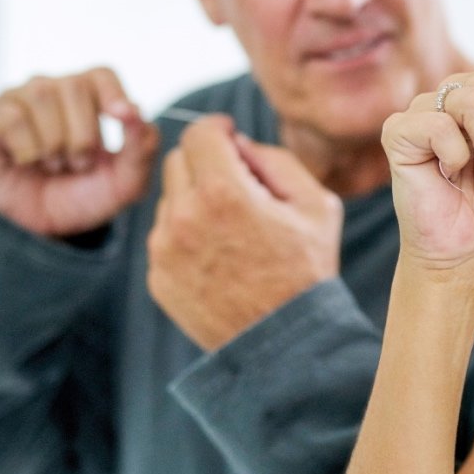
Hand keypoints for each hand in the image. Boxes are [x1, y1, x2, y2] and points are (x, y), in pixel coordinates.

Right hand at [0, 67, 159, 235]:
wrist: (38, 228)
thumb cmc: (81, 195)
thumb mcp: (123, 183)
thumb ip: (141, 148)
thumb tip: (136, 112)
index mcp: (89, 97)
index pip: (102, 75)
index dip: (113, 93)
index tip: (121, 118)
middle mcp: (54, 89)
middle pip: (75, 87)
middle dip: (83, 136)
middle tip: (77, 164)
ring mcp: (20, 100)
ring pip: (42, 97)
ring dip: (54, 143)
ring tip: (52, 165)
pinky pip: (12, 118)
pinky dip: (26, 148)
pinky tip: (25, 161)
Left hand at [146, 115, 342, 351]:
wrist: (286, 345)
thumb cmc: (307, 271)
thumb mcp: (315, 203)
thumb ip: (274, 158)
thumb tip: (237, 144)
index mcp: (223, 192)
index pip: (198, 133)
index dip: (217, 127)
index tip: (229, 135)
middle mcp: (184, 217)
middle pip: (178, 160)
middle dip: (205, 161)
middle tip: (236, 182)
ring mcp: (165, 251)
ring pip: (169, 199)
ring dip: (194, 199)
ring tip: (232, 228)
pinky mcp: (158, 278)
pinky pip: (164, 236)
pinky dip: (186, 234)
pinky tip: (219, 256)